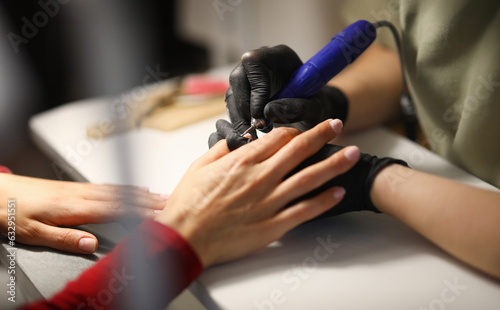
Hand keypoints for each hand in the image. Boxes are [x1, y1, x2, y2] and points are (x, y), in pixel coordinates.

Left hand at [0, 174, 166, 253]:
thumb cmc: (12, 212)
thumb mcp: (33, 232)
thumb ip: (64, 238)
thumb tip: (90, 243)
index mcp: (74, 208)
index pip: (114, 209)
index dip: (139, 211)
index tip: (159, 213)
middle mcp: (80, 195)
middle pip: (121, 197)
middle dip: (147, 200)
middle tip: (168, 201)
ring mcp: (78, 189)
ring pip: (115, 190)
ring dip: (138, 193)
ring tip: (157, 195)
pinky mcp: (73, 187)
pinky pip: (105, 186)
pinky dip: (122, 188)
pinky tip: (128, 189)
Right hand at [157, 119, 358, 266]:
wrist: (185, 237)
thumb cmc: (189, 203)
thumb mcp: (199, 166)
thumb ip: (223, 149)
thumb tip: (240, 139)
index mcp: (243, 161)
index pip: (278, 138)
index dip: (294, 130)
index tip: (303, 128)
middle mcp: (260, 177)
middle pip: (299, 150)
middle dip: (322, 135)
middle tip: (337, 124)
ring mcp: (269, 202)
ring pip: (309, 178)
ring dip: (334, 164)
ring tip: (353, 154)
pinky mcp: (273, 225)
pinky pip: (304, 210)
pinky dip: (323, 201)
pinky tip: (338, 192)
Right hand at [220, 45, 347, 145]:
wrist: (310, 113)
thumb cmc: (315, 106)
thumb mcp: (315, 108)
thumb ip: (299, 108)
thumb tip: (267, 112)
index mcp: (279, 56)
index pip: (255, 63)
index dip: (255, 89)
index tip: (261, 114)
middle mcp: (259, 63)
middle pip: (237, 78)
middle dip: (244, 106)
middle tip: (255, 129)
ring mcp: (247, 78)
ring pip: (231, 94)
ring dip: (239, 118)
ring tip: (254, 136)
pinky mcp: (241, 94)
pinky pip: (231, 107)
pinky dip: (238, 123)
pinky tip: (251, 136)